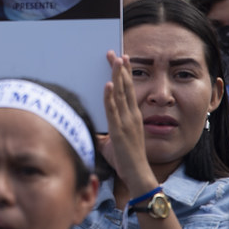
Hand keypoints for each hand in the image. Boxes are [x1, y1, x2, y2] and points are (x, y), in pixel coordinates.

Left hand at [102, 51, 154, 192]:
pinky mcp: (119, 130)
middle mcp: (131, 116)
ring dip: (117, 76)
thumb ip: (104, 134)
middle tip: (116, 53)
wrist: (137, 174)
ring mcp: (126, 122)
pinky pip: (113, 110)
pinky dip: (110, 97)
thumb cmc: (125, 160)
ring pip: (121, 94)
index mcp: (132, 116)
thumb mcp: (112, 143)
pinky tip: (108, 85)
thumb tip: (91, 131)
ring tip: (115, 60)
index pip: (127, 90)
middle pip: (126, 87)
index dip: (124, 74)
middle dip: (120, 69)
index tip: (122, 60)